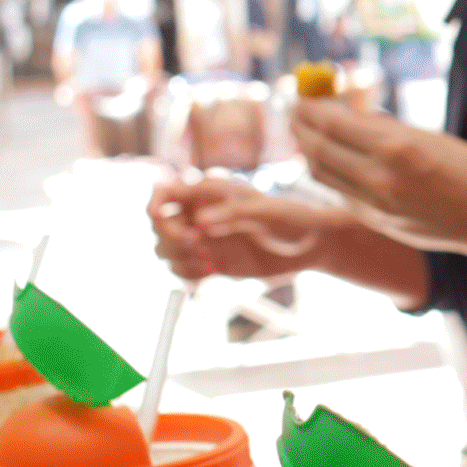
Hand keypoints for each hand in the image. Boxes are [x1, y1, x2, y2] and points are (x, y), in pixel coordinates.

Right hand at [146, 178, 334, 280]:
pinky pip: (183, 270)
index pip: (165, 193)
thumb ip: (233, 213)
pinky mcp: (212, 262)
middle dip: (169, 236)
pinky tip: (211, 271)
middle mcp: (201, 214)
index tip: (159, 217)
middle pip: (159, 225)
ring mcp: (204, 240)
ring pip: (165, 250)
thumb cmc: (293, 217)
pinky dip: (187, 274)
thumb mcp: (267, 211)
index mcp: (209, 192)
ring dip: (177, 258)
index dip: (155, 205)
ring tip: (208, 261)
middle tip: (196, 245)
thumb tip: (199, 221)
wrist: (311, 243)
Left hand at [289, 97, 466, 265]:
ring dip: (307, 149)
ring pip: (322, 173)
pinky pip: (339, 191)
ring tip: (304, 132)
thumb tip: (343, 110)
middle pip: (318, 149)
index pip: (334, 123)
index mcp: (396, 148)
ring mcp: (375, 205)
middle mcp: (380, 178)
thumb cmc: (464, 167)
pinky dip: (329, 171)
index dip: (310, 107)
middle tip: (293, 111)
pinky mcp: (374, 221)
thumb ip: (383, 126)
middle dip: (300, 126)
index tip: (300, 95)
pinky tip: (331, 159)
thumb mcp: (426, 136)